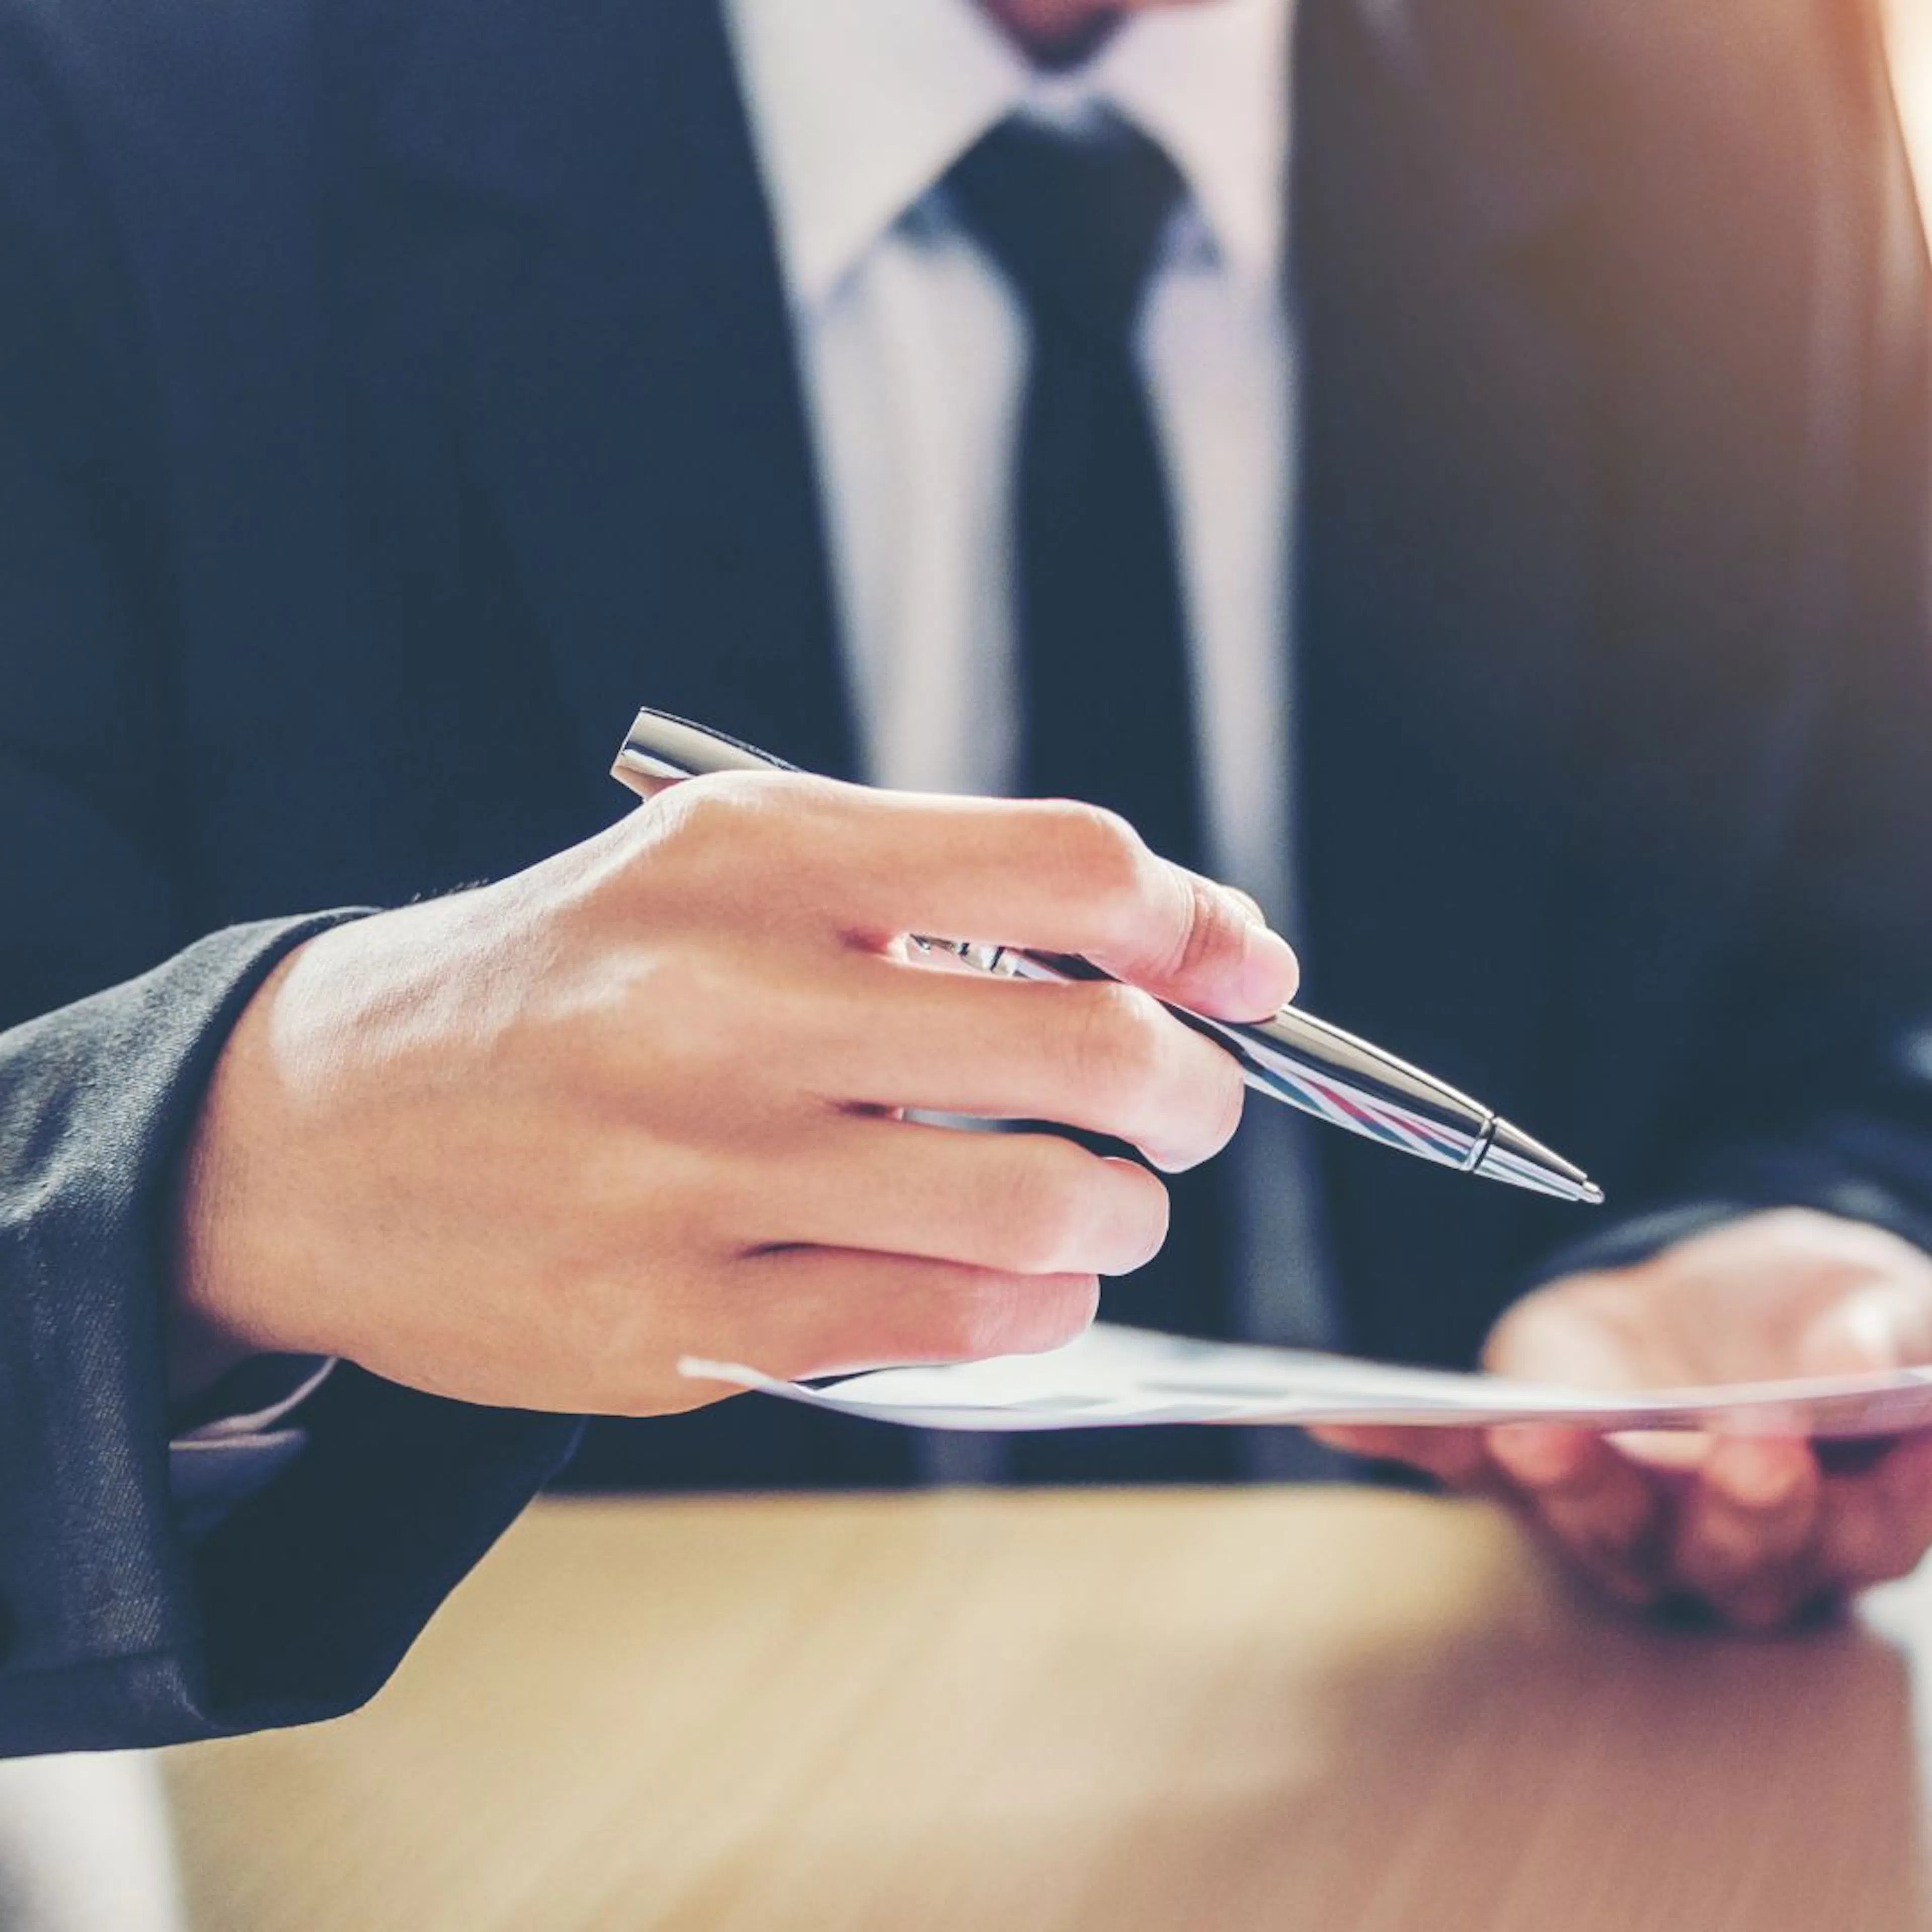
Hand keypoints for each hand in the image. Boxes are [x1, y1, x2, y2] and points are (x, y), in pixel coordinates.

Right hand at [170, 774, 1296, 1413]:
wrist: (323, 1124)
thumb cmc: (572, 979)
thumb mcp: (730, 865)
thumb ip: (950, 889)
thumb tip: (1205, 943)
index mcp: (755, 855)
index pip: (1067, 865)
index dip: (1195, 922)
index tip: (1235, 971)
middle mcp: (726, 1003)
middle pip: (1091, 1046)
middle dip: (1195, 1090)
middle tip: (1185, 1106)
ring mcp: (698, 1176)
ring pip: (1039, 1209)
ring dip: (1122, 1211)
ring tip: (1100, 1199)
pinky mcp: (676, 1325)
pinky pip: (945, 1329)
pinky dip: (1037, 1309)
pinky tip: (1021, 1281)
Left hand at [1314, 1210, 1931, 1628]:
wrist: (1707, 1293)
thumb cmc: (1811, 1313)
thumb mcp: (1869, 1291)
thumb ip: (1890, 1326)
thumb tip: (1860, 1363)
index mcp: (1848, 1511)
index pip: (1877, 1527)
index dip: (1895, 1499)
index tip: (1886, 1440)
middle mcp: (1732, 1546)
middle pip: (1740, 1558)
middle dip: (1743, 1506)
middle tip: (1746, 1446)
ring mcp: (1623, 1516)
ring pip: (1603, 1533)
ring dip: (1573, 1486)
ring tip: (1541, 1433)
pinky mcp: (1526, 1470)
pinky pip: (1457, 1467)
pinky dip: (1400, 1440)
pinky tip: (1342, 1416)